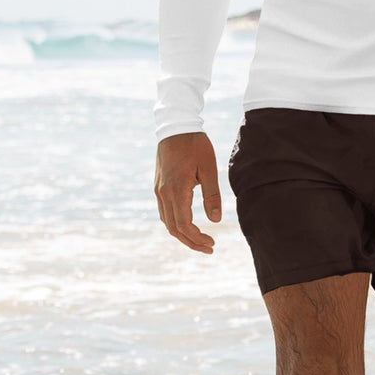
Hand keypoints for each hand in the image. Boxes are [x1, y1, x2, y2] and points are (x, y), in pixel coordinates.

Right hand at [155, 131, 221, 253]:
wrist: (175, 127)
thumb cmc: (195, 145)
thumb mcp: (209, 169)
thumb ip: (212, 195)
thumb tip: (216, 221)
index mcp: (177, 190)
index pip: (184, 225)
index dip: (197, 239)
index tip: (212, 244)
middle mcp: (164, 193)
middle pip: (174, 229)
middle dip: (191, 242)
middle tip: (209, 248)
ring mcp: (159, 190)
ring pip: (167, 222)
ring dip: (183, 235)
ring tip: (200, 240)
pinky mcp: (159, 186)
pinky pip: (164, 212)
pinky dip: (175, 223)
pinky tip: (188, 225)